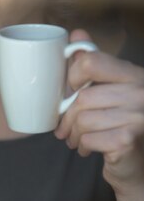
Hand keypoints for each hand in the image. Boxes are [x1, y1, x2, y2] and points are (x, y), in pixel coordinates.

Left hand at [54, 29, 143, 196]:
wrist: (139, 166)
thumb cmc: (121, 125)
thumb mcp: (110, 91)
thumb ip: (94, 64)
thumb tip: (76, 34)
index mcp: (134, 74)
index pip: (92, 61)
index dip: (72, 76)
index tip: (69, 93)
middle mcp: (140, 92)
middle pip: (83, 97)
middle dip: (67, 117)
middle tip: (63, 128)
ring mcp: (138, 116)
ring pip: (83, 119)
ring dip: (73, 134)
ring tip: (75, 140)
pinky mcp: (128, 140)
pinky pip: (88, 138)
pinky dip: (82, 146)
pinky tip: (87, 149)